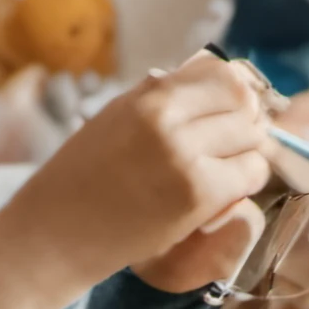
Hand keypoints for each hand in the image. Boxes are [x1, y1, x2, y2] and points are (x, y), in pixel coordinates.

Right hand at [3, 58, 276, 299]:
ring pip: (254, 138)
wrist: (54, 234)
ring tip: (224, 166)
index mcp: (147, 97)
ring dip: (247, 151)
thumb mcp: (114, 117)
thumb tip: (212, 75)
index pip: (221, 74)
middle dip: (244, 120)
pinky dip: (245, 180)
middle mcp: (169, 121)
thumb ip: (161, 96)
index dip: (232, 91)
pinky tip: (223, 190)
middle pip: (243, 102)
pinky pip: (250, 175)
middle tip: (229, 141)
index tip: (228, 107)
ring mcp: (186, 159)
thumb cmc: (79, 177)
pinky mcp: (199, 197)